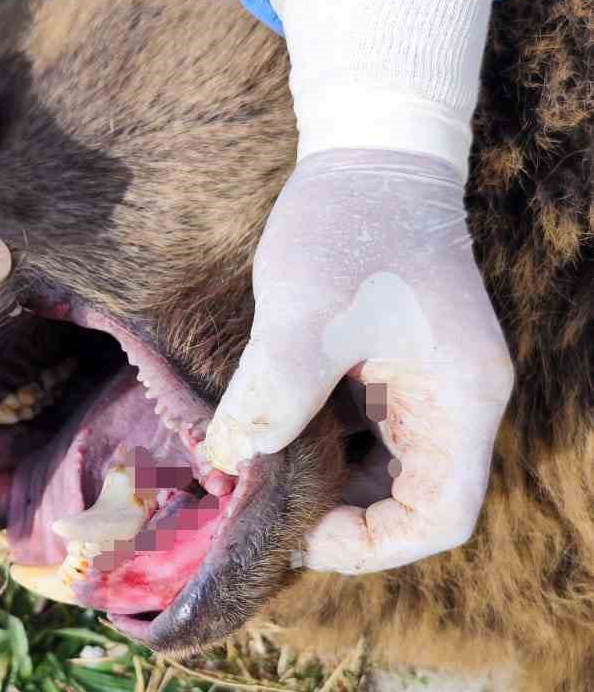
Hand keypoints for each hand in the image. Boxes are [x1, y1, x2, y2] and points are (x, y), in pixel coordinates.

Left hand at [204, 148, 513, 572]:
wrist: (372, 147)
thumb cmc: (350, 225)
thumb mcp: (305, 313)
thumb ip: (274, 392)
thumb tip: (231, 460)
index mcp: (461, 399)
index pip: (440, 517)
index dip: (373, 544)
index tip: (303, 531)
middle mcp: (459, 402)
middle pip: (415, 505)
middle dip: (345, 521)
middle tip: (269, 511)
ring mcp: (432, 386)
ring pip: (391, 475)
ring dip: (332, 489)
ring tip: (265, 481)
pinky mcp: (400, 369)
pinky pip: (372, 437)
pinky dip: (328, 452)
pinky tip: (275, 442)